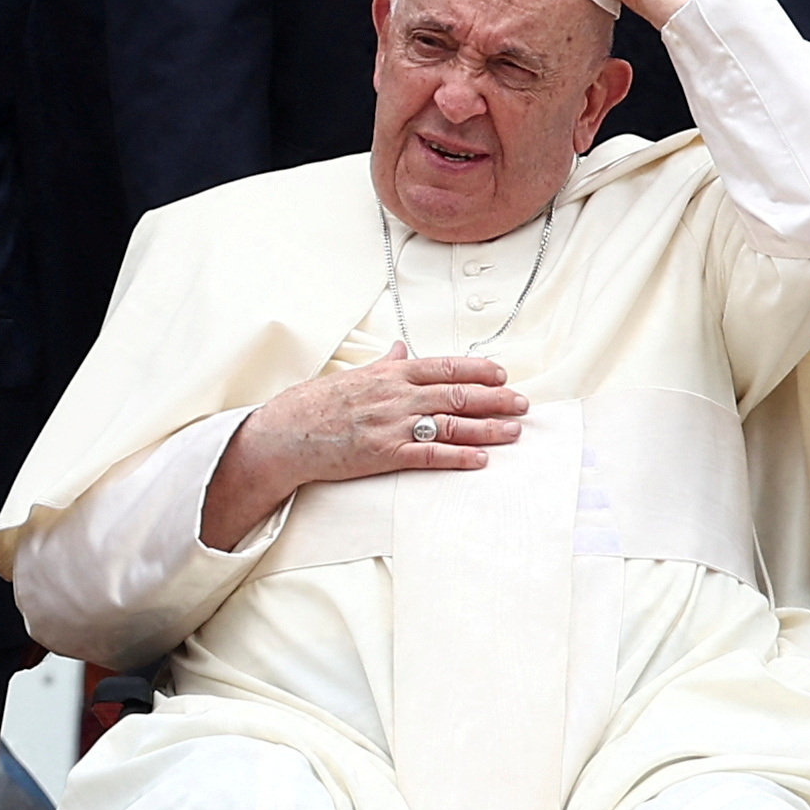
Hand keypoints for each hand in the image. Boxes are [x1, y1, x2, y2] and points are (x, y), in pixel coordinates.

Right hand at [201, 349, 523, 549]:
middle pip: (457, 394)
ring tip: (513, 431)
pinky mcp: (384, 454)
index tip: (503, 375)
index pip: (444, 367)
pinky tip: (480, 460)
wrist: (286, 434)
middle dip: (495, 399)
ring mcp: (392, 425)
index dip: (478, 370)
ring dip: (487, 428)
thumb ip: (384, 364)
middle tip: (523, 404)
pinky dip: (458, 457)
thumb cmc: (317, 404)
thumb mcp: (353, 375)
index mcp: (390, 374)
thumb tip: (401, 349)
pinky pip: (429, 456)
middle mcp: (396, 396)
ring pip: (450, 424)